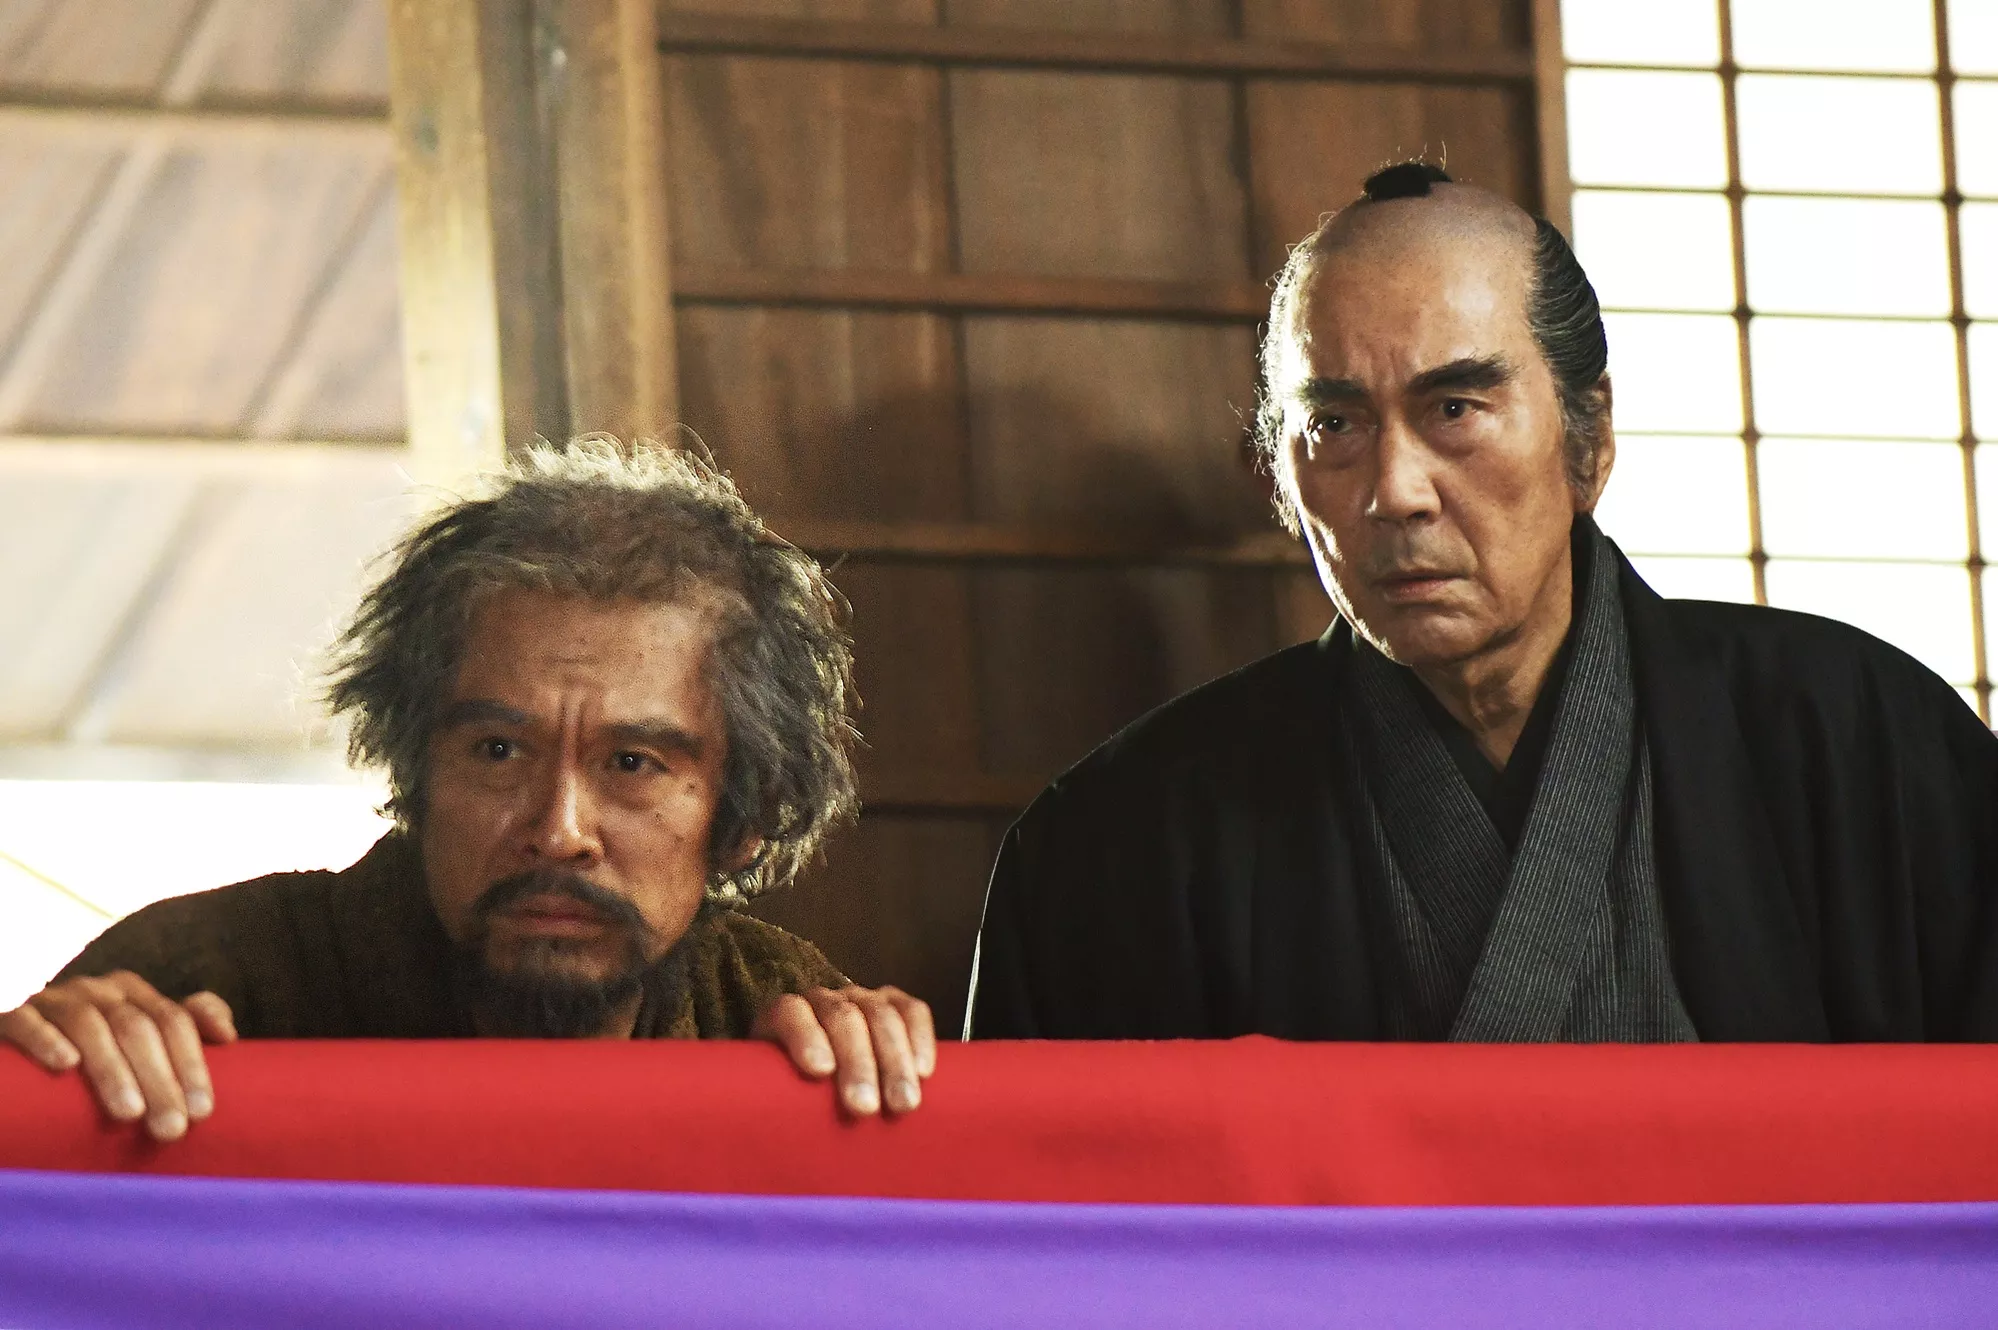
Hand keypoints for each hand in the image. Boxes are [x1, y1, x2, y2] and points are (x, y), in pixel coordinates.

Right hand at [0, 971, 236, 1140]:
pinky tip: (65, 1065)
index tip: (203, 1112)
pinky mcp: (9, 1011)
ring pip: (89, 1025)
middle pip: (137, 1028)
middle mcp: (96, 991)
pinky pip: (26, 1017)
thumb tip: (227, 1035)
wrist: (21, 1037)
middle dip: (159, 1080)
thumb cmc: (88, 1045)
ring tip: (129, 1114)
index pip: (173, 1022)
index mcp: (131, 993)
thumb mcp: (137, 1031)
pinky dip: (46, 1038)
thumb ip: (183, 1027)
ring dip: (112, 1070)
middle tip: (171, 1129)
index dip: (192, 1064)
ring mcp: (53, 998)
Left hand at [753, 984, 935, 1115]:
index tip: (819, 1072)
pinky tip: (924, 1072)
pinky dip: (920, 1038)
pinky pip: (913, 1010)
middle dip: (857, 1063)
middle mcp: (824, 1000)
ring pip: (880, 1014)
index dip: (804, 1036)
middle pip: (842, 1018)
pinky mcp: (895, 1003)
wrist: (823, 1080)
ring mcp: (862, 997)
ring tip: (902, 1104)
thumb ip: (771, 1109)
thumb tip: (762, 1152)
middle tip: (864, 1108)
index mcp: (782, 1016)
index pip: (790, 1012)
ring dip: (894, 1060)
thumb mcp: (774, 1098)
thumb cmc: (796, 1098)